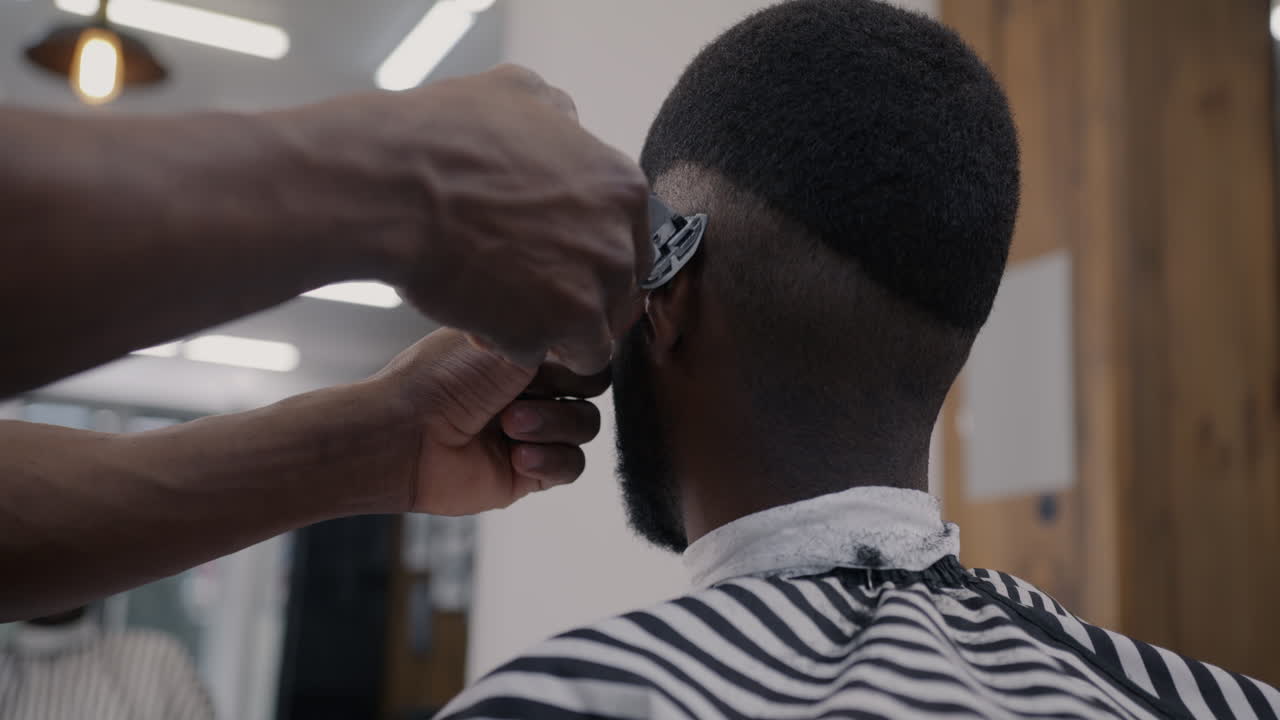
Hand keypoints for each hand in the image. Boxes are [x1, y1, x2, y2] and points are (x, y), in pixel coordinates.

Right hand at [293, 64, 651, 373]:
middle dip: (578, 296)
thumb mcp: (518, 92)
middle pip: (617, 295)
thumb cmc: (444, 135)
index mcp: (622, 188)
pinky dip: (517, 347)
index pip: (633, 243)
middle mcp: (617, 245)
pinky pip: (546, 357)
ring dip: (556, 332)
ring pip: (592, 338)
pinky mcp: (547, 334)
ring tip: (508, 311)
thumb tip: (569, 124)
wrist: (392, 187)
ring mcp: (586, 294)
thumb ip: (559, 115)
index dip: (593, 255)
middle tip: (529, 288)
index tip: (557, 258)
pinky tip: (482, 320)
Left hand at [372, 328, 608, 515]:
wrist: (406, 432)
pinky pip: (572, 466)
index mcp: (523, 351)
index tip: (556, 352)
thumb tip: (605, 329)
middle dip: (565, 389)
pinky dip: (550, 459)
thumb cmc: (445, 376)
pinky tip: (517, 455)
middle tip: (521, 392)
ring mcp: (531, 431)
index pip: (584, 351)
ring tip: (509, 426)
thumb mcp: (510, 338)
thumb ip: (560, 332)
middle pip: (592, 389)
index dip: (579, 354)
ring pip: (585, 427)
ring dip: (553, 424)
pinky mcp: (528, 473)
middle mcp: (529, 388)